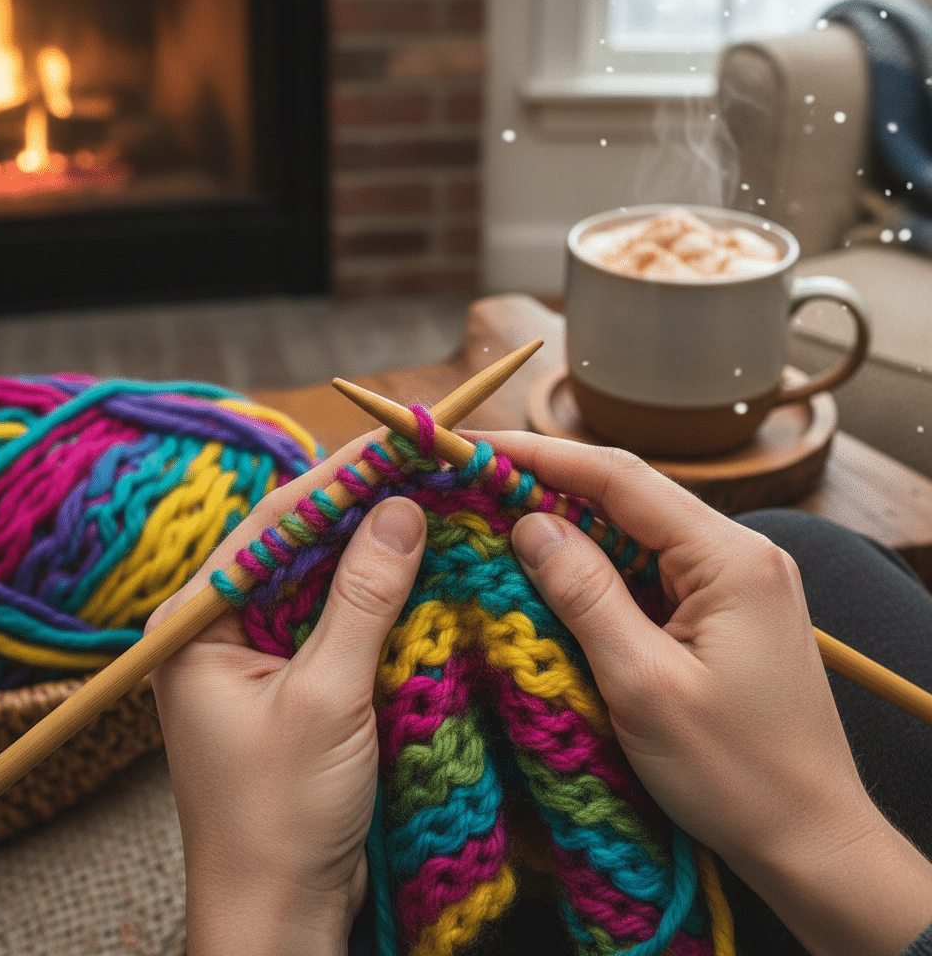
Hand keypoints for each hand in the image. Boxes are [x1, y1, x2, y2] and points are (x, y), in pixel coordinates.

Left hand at [145, 435, 426, 955]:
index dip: (338, 477)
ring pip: (325, 576)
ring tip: (437, 499)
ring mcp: (261, 653)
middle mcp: (223, 627)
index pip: (273, 523)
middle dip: (363, 504)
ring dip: (378, 545)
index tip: (398, 439)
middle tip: (428, 462)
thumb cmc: (280, 816)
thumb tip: (402, 509)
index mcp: (198, 623)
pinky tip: (426, 565)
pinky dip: (382, 592)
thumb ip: (362, 600)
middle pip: (299, 542)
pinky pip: (340, 617)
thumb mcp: (326, 698)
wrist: (278, 915)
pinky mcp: (297, 679)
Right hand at [481, 431, 931, 955]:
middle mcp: (739, 552)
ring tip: (498, 518)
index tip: (477, 448)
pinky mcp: (722, 609)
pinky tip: (552, 569)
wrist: (810, 840)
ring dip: (570, 523)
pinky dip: (596, 563)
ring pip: (635, 529)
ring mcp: (734, 580)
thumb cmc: (737, 774)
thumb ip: (584, 594)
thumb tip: (528, 524)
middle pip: (628, 494)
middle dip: (549, 482)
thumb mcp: (643, 683)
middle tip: (476, 482)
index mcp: (730, 558)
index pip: (621, 478)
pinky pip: (649, 566)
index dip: (541, 455)